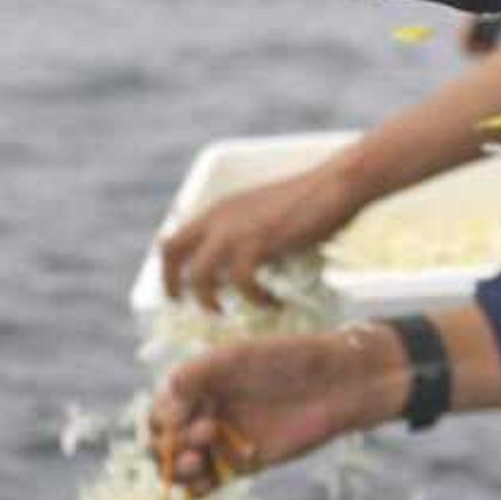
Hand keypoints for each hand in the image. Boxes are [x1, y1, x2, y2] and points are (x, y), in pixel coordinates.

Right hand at [148, 326, 404, 495]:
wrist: (335, 384)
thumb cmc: (288, 361)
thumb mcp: (238, 358)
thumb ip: (198, 373)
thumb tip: (167, 395)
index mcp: (198, 385)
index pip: (160, 410)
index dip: (162, 418)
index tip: (182, 416)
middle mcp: (204, 413)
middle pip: (163, 442)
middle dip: (168, 444)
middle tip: (203, 434)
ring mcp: (222, 442)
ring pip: (181, 466)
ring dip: (178, 468)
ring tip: (198, 460)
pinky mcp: (242, 465)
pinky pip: (208, 484)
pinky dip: (199, 487)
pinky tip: (207, 479)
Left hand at [159, 161, 364, 308]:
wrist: (333, 186)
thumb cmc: (307, 201)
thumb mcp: (261, 214)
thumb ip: (244, 233)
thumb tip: (241, 265)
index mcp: (218, 210)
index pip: (173, 239)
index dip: (168, 268)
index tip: (177, 290)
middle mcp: (219, 218)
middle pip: (172, 252)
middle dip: (173, 284)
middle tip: (187, 307)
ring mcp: (236, 230)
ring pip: (200, 275)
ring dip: (210, 300)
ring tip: (226, 313)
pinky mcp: (258, 243)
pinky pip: (242, 283)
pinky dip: (255, 299)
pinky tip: (272, 303)